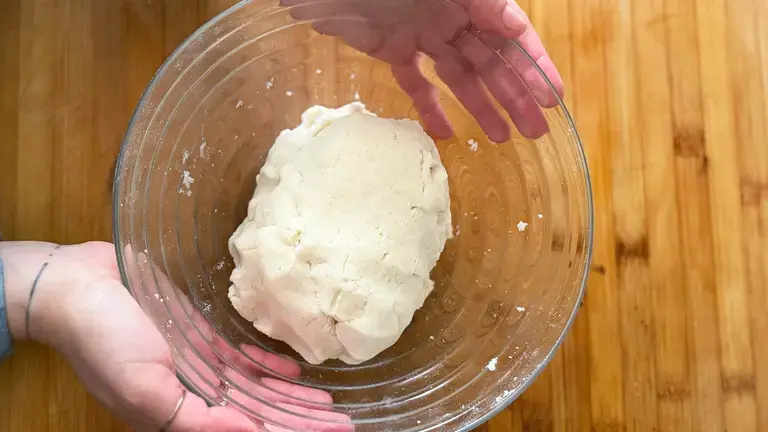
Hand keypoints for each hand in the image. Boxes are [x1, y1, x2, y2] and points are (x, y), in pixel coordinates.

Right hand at [1, 241, 350, 430]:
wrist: (76, 286)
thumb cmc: (104, 339)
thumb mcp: (146, 390)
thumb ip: (199, 420)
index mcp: (181, 415)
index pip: (249, 430)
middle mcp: (194, 394)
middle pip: (259, 413)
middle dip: (301, 420)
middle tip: (343, 422)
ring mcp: (198, 364)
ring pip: (255, 388)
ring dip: (291, 397)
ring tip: (328, 402)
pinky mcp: (199, 335)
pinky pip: (241, 357)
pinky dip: (268, 365)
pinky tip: (295, 372)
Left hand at [282, 0, 562, 141]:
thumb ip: (478, 0)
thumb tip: (515, 23)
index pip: (509, 33)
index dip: (533, 65)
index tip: (553, 98)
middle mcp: (449, 11)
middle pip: (490, 59)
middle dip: (515, 94)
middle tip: (536, 130)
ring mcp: (420, 30)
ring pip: (459, 74)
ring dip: (482, 105)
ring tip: (502, 139)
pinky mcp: (390, 48)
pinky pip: (416, 81)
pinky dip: (430, 106)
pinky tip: (445, 133)